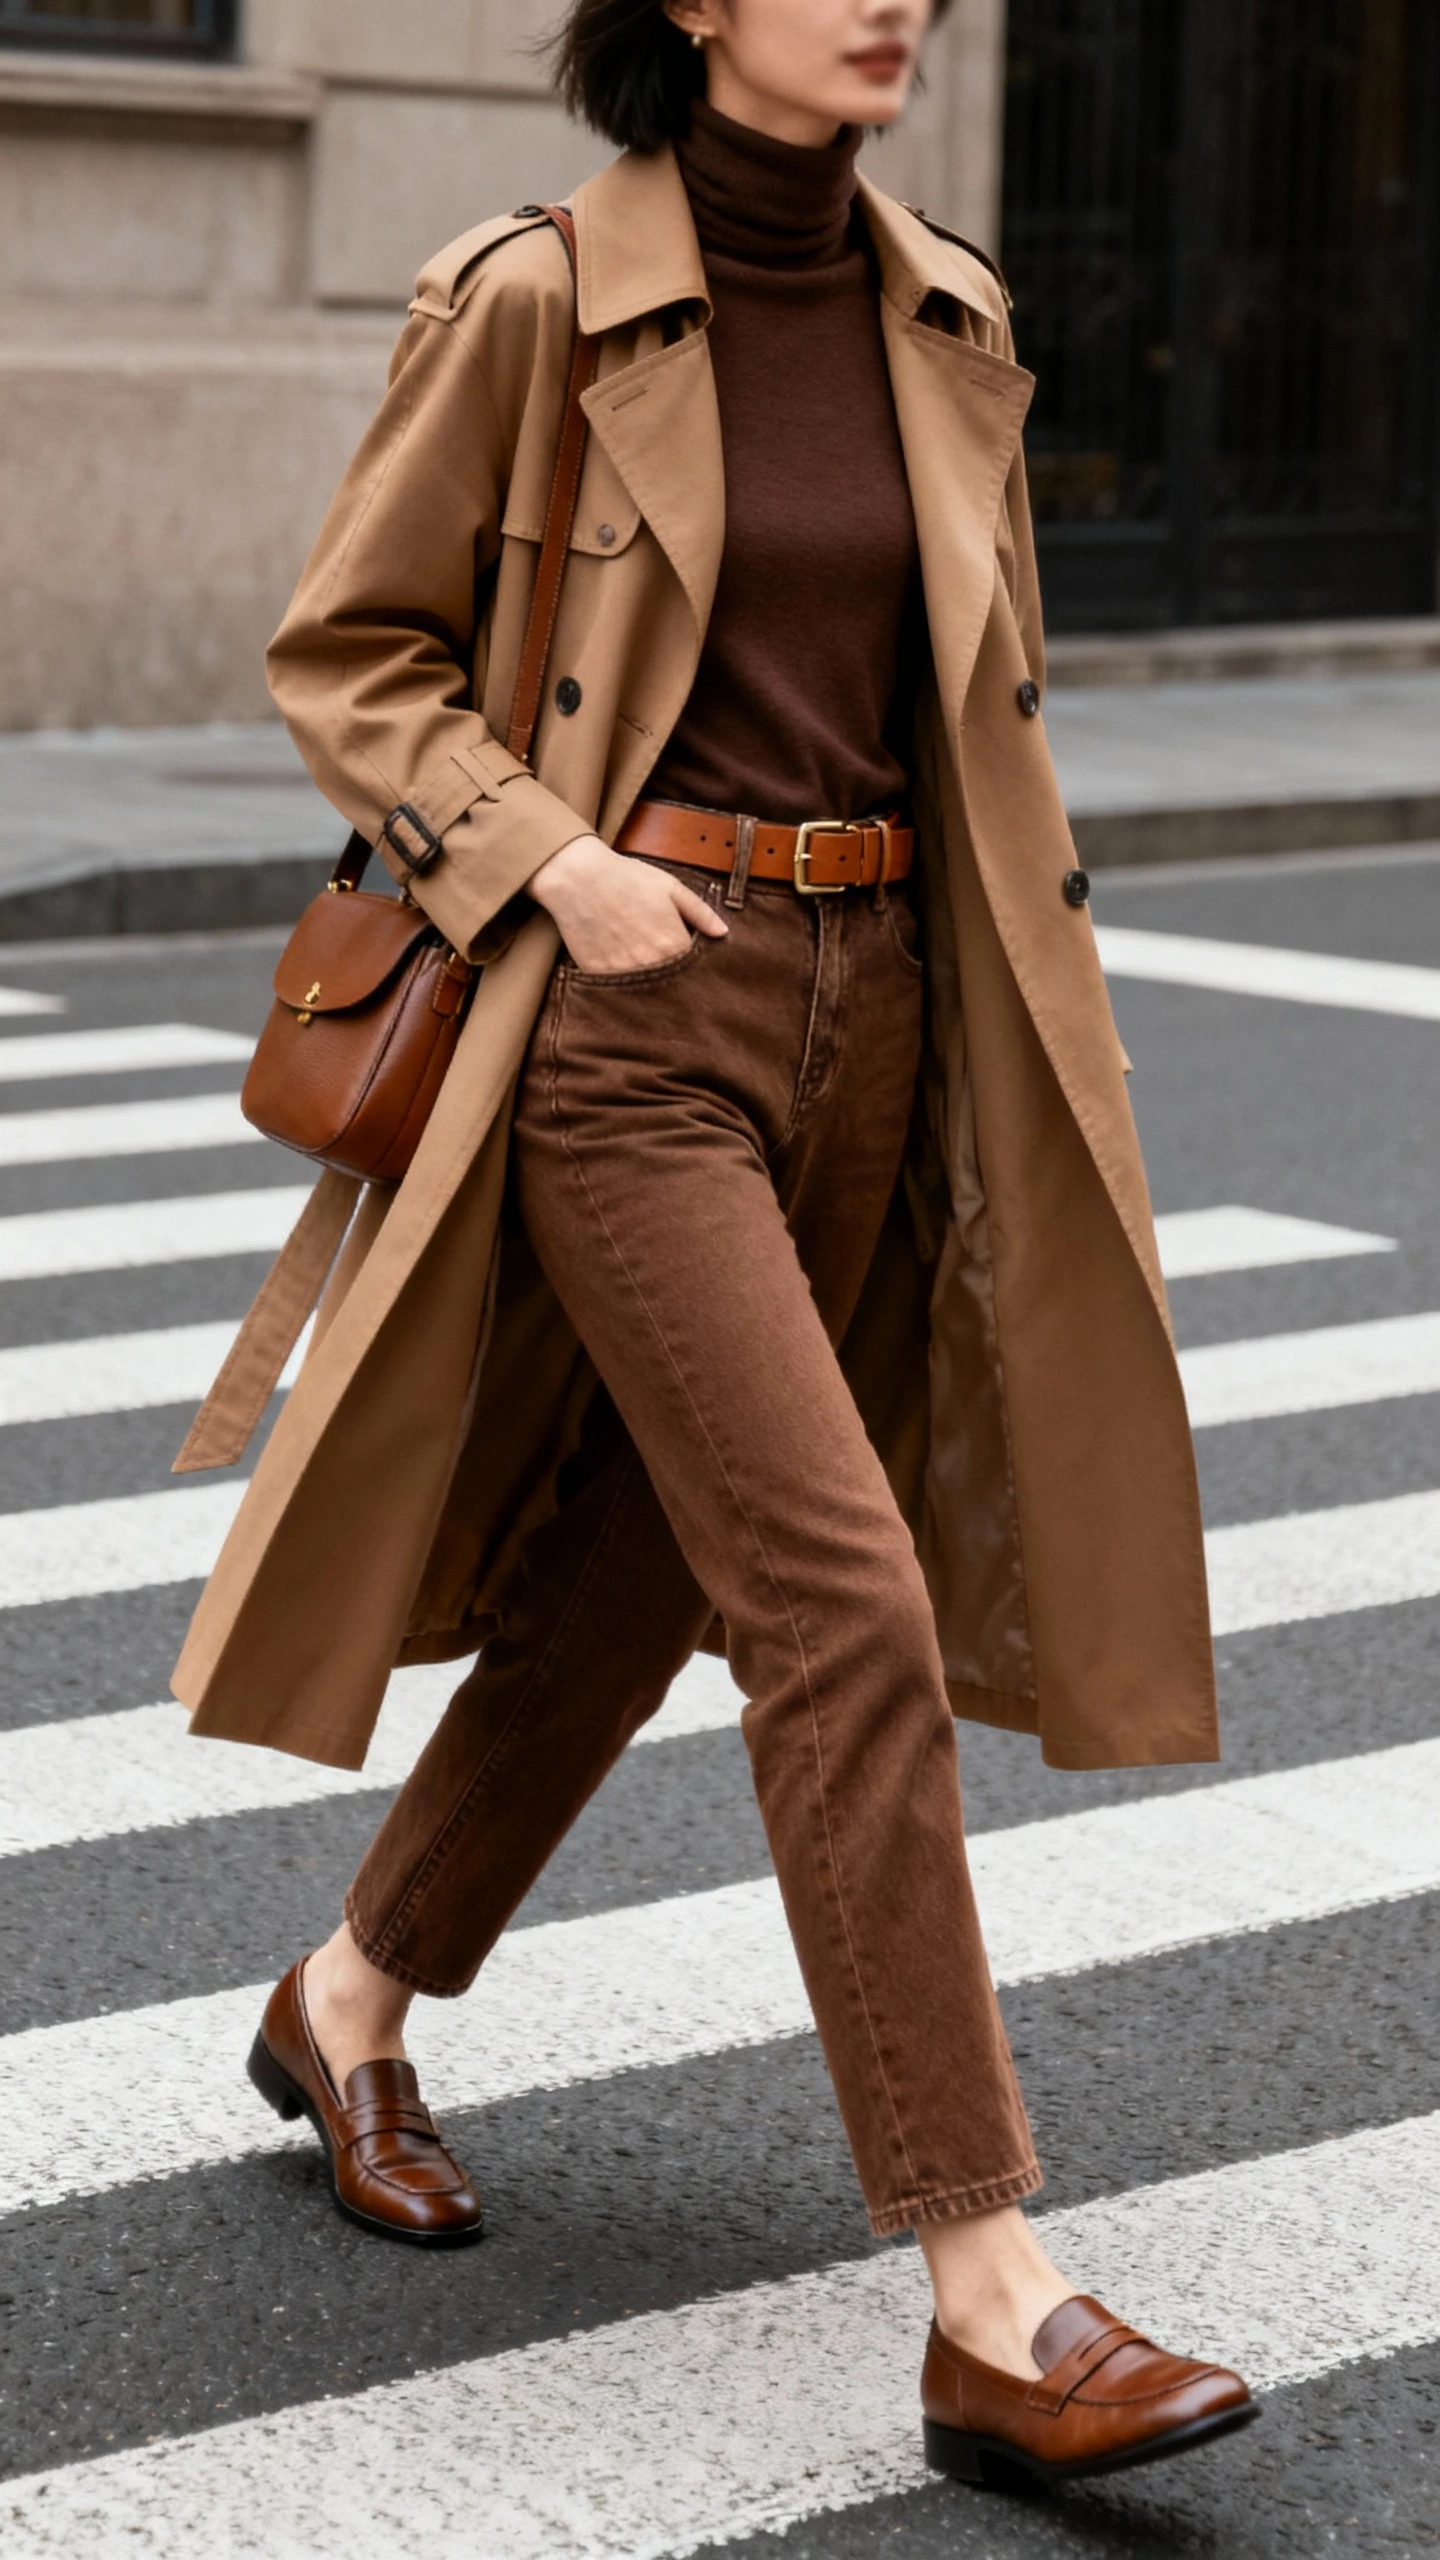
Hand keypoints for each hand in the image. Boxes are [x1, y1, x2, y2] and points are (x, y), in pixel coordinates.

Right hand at [527, 834, 727, 973]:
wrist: (579, 878)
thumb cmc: (627, 879)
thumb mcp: (671, 888)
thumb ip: (700, 912)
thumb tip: (723, 933)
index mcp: (672, 944)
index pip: (693, 969)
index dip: (693, 966)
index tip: (690, 964)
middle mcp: (650, 964)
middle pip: (670, 984)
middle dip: (673, 979)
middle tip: (667, 968)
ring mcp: (622, 973)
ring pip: (645, 991)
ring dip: (649, 985)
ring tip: (642, 965)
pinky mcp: (598, 975)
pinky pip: (617, 989)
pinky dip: (622, 983)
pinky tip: (621, 965)